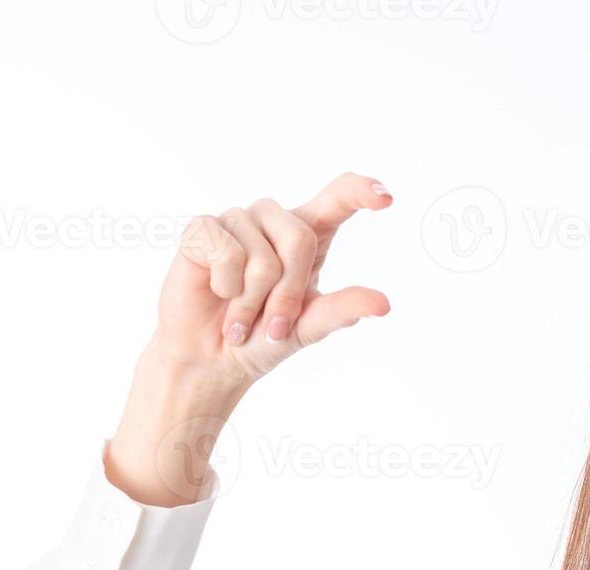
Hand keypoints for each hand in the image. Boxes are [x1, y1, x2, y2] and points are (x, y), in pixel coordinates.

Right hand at [150, 172, 393, 388]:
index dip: (360, 192)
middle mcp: (274, 220)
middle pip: (299, 240)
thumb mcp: (308, 326)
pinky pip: (226, 253)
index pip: (338, 198)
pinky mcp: (204, 228)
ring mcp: (238, 220)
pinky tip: (218, 293)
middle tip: (272, 325)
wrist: (214, 357)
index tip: (385, 199)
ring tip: (240, 316)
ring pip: (260, 257)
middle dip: (287, 294)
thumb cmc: (263, 337)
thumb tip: (383, 304)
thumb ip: (341, 309)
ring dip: (251, 301)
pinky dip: (225, 286)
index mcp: (307, 235)